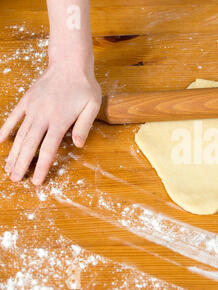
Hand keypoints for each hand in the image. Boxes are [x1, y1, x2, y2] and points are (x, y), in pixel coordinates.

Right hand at [0, 62, 100, 184]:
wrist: (70, 63)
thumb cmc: (84, 86)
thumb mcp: (92, 106)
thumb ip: (84, 126)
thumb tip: (78, 146)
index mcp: (60, 121)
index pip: (48, 149)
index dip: (42, 166)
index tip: (36, 181)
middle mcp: (43, 116)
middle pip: (30, 145)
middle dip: (22, 164)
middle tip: (15, 180)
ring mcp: (33, 108)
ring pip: (20, 134)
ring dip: (13, 152)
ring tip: (8, 168)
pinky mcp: (27, 100)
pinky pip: (14, 117)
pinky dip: (5, 129)